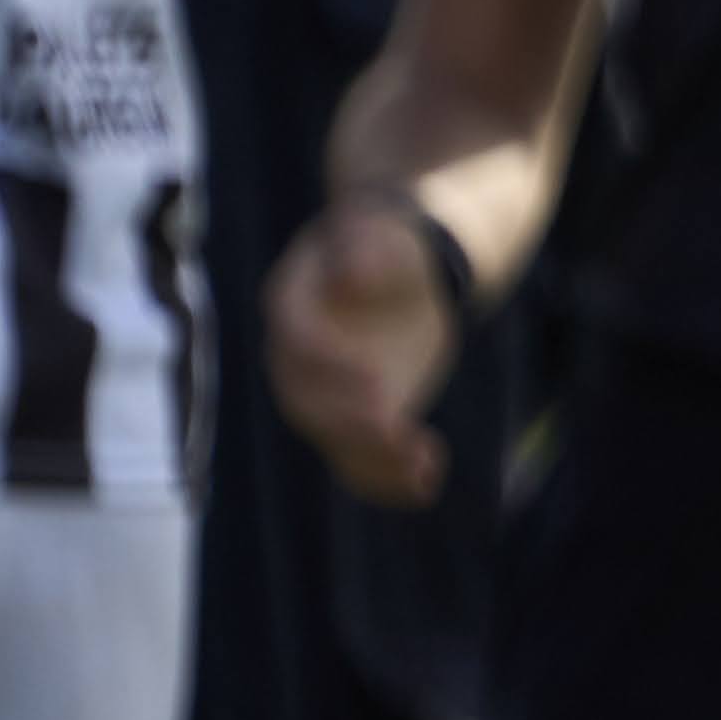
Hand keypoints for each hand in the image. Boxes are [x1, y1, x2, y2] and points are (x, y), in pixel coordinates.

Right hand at [263, 194, 455, 506]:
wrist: (400, 271)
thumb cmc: (386, 244)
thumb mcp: (379, 235)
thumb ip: (362, 250)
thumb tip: (348, 278)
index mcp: (292, 307)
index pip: (299, 345)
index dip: (332, 368)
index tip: (377, 383)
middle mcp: (296, 360)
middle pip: (310, 403)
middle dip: (352, 422)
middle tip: (398, 430)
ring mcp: (323, 393)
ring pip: (336, 438)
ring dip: (376, 460)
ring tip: (423, 468)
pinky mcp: (354, 416)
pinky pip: (360, 456)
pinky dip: (389, 477)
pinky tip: (428, 484)